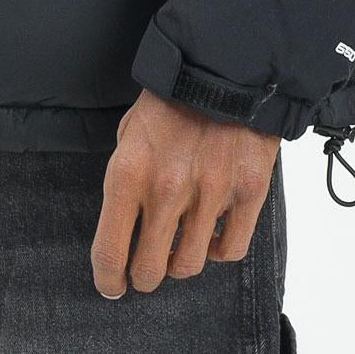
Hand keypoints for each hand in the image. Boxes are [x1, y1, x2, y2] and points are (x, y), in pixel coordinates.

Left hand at [90, 86, 278, 298]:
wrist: (225, 68)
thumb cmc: (171, 99)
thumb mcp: (130, 131)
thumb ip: (127, 180)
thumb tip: (125, 226)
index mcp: (129, 173)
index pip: (110, 251)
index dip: (107, 279)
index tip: (111, 285)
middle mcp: (166, 191)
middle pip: (150, 271)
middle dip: (144, 275)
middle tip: (146, 267)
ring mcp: (209, 195)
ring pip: (189, 265)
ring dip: (181, 262)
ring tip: (180, 244)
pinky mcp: (247, 194)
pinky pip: (230, 250)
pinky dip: (219, 251)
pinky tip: (212, 234)